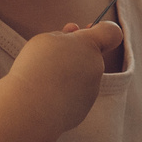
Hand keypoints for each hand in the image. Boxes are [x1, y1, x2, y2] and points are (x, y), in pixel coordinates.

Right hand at [5, 22, 126, 138]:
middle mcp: (96, 69)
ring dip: (65, 75)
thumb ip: (66, 37)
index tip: (86, 30)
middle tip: (49, 56)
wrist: (29, 108)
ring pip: (80, 77)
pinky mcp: (82, 111)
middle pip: (90, 56)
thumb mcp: (47, 39)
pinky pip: (73, 97)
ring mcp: (91, 92)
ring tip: (42, 80)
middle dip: (73, 54)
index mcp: (89, 47)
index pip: (111, 33)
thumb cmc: (35, 68)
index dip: (102, 29)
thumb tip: (74, 36)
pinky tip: (44, 96)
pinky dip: (61, 95)